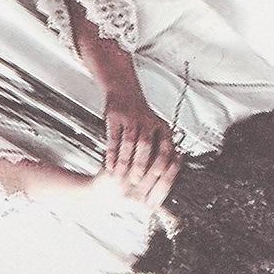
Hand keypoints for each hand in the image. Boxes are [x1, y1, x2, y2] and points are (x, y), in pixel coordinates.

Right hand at [104, 90, 180, 209]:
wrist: (124, 91)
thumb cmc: (139, 116)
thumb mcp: (155, 129)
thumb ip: (159, 149)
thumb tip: (161, 176)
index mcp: (161, 126)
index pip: (165, 147)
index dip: (160, 164)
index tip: (155, 179)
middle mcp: (148, 121)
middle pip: (145, 145)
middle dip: (139, 165)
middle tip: (134, 182)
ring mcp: (131, 118)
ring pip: (128, 143)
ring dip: (123, 162)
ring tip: (118, 178)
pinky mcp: (115, 117)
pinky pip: (113, 139)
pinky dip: (111, 154)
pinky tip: (109, 166)